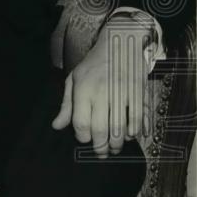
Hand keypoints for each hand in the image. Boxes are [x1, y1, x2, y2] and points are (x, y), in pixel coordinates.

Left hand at [52, 19, 151, 156]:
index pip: (80, 122)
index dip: (82, 137)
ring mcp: (122, 93)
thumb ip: (66, 105)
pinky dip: (135, 132)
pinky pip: (139, 119)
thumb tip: (57, 126)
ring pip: (120, 128)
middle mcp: (102, 92)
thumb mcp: (74, 79)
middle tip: (101, 153)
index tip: (84, 140)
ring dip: (118, 143)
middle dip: (101, 147)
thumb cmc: (94, 64)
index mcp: (83, 88)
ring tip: (114, 148)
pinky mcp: (139, 93)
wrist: (120, 43)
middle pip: (101, 129)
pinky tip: (131, 136)